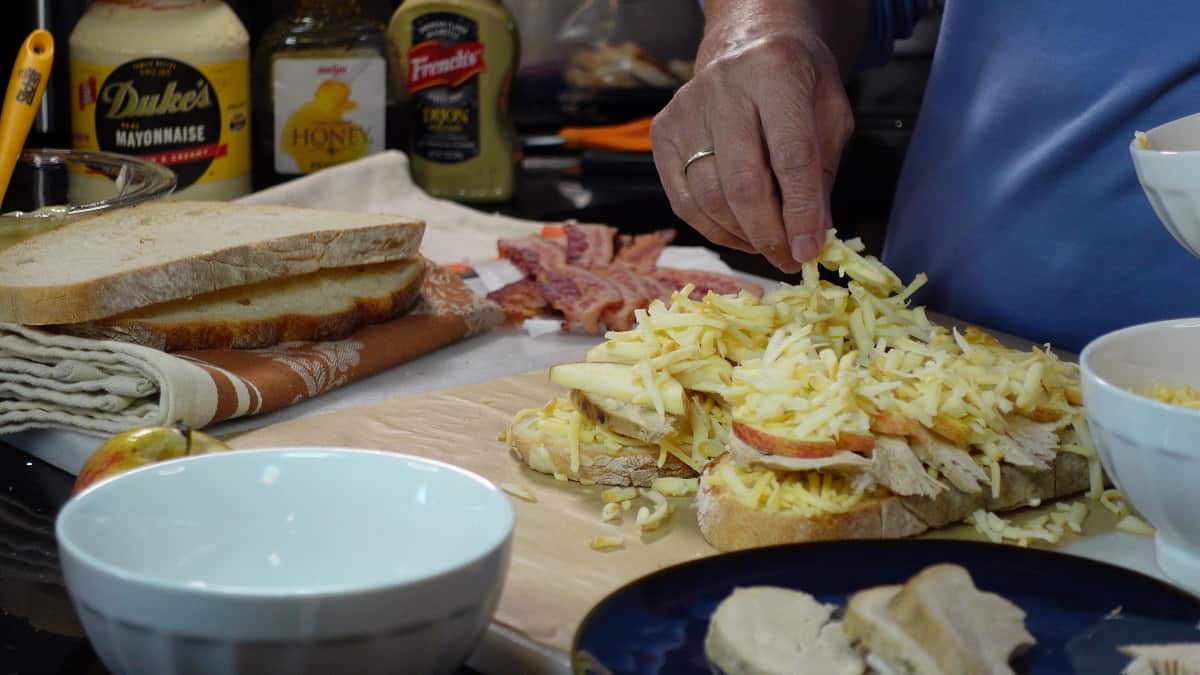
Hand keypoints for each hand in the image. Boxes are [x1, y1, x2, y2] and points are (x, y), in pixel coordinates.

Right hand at [651, 8, 854, 271]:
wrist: (749, 48)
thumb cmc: (797, 85)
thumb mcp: (830, 115)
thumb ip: (822, 173)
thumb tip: (809, 237)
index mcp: (775, 72)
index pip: (789, 155)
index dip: (801, 210)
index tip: (810, 250)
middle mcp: (723, 87)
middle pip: (741, 182)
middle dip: (768, 234)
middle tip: (789, 260)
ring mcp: (685, 110)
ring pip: (708, 198)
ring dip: (742, 236)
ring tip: (769, 246)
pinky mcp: (662, 133)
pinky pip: (685, 201)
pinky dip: (714, 229)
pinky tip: (740, 234)